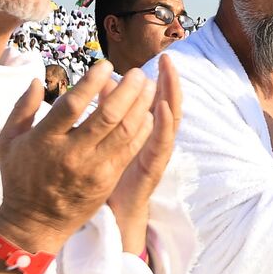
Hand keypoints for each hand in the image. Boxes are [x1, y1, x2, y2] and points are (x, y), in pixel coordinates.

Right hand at [0, 62, 155, 253]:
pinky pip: (129, 151)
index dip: (91, 83)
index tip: (105, 65)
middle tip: (137, 72)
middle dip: (127, 90)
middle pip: (107, 117)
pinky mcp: (107, 181)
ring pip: (124, 132)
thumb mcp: (8, 142)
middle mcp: (71, 154)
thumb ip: (21, 108)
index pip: (72, 106)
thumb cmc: (20, 179)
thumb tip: (35, 79)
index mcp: (45, 140)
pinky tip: (148, 114)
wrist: (34, 224)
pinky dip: (142, 130)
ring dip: (140, 106)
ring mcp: (92, 169)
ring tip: (148, 86)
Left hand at [108, 55, 181, 249]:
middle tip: (169, 59)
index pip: (156, 100)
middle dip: (169, 82)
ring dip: (170, 98)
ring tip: (170, 75)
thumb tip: (102, 83)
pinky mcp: (152, 169)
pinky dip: (162, 125)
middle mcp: (154, 141)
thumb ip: (106, 111)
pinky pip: (160, 146)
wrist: (113, 215)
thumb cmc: (107, 176)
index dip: (160, 79)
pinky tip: (159, 107)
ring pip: (168, 123)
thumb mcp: (105, 138)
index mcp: (144, 132)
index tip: (162, 58)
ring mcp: (155, 155)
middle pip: (167, 106)